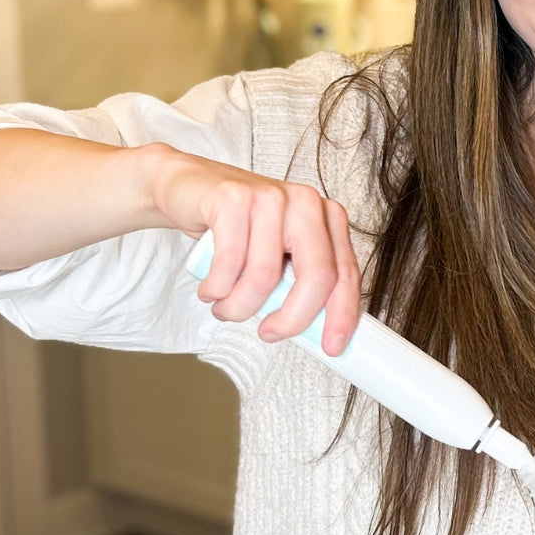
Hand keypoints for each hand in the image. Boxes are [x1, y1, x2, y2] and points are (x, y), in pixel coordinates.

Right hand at [147, 146, 361, 353]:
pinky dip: (216, 288)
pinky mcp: (233, 198)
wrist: (188, 188)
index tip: (332, 346)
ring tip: (225, 307)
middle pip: (316, 276)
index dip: (342, 315)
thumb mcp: (279, 253)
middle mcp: (306, 203)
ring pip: (265, 276)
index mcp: (327, 218)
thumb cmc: (238, 227)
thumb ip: (301, 283)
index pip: (345, 273)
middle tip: (269, 333)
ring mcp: (271, 197)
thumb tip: (319, 332)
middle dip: (293, 318)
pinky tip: (211, 289)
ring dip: (239, 307)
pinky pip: (229, 263)